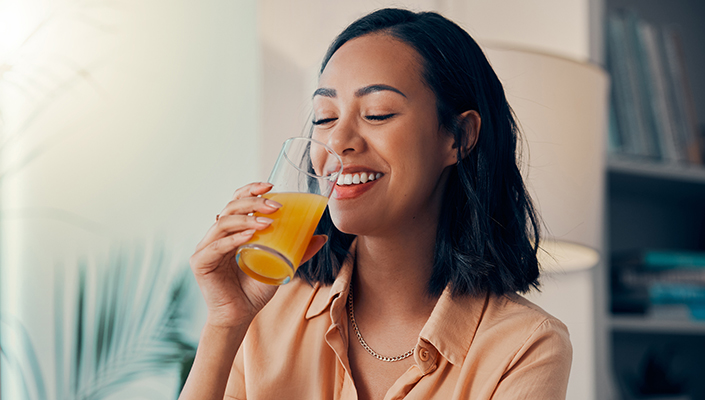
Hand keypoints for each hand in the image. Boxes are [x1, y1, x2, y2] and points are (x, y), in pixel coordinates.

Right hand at [189, 182, 326, 327]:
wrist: (240, 316)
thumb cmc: (256, 289)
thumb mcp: (281, 265)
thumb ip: (298, 252)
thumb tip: (322, 237)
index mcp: (231, 230)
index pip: (237, 201)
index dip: (251, 190)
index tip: (271, 186)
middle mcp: (216, 235)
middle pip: (230, 207)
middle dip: (253, 202)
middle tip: (276, 207)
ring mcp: (206, 248)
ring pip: (223, 222)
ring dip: (246, 218)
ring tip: (268, 222)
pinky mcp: (200, 262)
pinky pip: (217, 246)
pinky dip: (234, 239)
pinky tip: (250, 235)